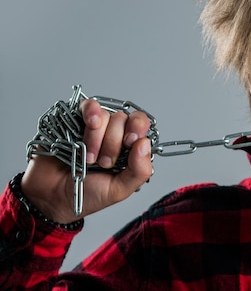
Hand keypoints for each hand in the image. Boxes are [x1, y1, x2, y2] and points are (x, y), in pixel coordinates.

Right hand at [20, 99, 153, 223]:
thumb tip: (145, 143)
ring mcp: (93, 126)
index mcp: (128, 147)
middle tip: (102, 163)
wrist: (52, 198)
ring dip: (96, 138)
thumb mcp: (120, 189)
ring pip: (105, 115)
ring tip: (87, 159)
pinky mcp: (74, 119)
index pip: (141, 124)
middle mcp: (113, 133)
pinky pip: (88, 105)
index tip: (129, 142)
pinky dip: (91, 111)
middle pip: (122, 119)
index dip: (137, 129)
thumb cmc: (87, 194)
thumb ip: (139, 171)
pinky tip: (89, 124)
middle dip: (112, 143)